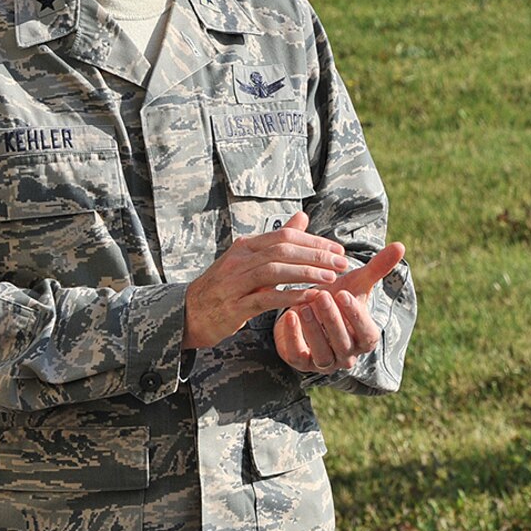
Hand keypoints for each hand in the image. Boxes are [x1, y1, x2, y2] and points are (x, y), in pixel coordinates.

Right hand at [184, 212, 348, 350]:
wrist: (188, 314)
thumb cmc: (224, 287)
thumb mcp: (249, 260)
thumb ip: (277, 240)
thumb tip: (302, 217)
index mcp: (245, 246)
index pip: (285, 236)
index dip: (314, 242)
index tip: (338, 250)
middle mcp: (239, 260)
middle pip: (283, 250)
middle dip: (316, 255)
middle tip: (342, 263)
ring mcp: (235, 283)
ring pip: (275, 271)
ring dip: (306, 273)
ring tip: (331, 279)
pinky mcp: (234, 307)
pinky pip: (266, 298)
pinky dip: (290, 296)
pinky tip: (310, 298)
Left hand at [274, 238, 405, 373]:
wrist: (308, 311)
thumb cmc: (336, 298)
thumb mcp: (356, 283)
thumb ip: (377, 268)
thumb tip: (400, 245)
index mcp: (365, 338)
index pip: (367, 334)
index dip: (356, 316)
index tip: (344, 294)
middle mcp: (347, 355)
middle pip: (343, 343)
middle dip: (332, 319)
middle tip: (321, 295)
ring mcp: (325, 362)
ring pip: (322, 353)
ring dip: (313, 329)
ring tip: (303, 304)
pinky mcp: (302, 363)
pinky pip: (299, 356)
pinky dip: (293, 337)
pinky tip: (289, 315)